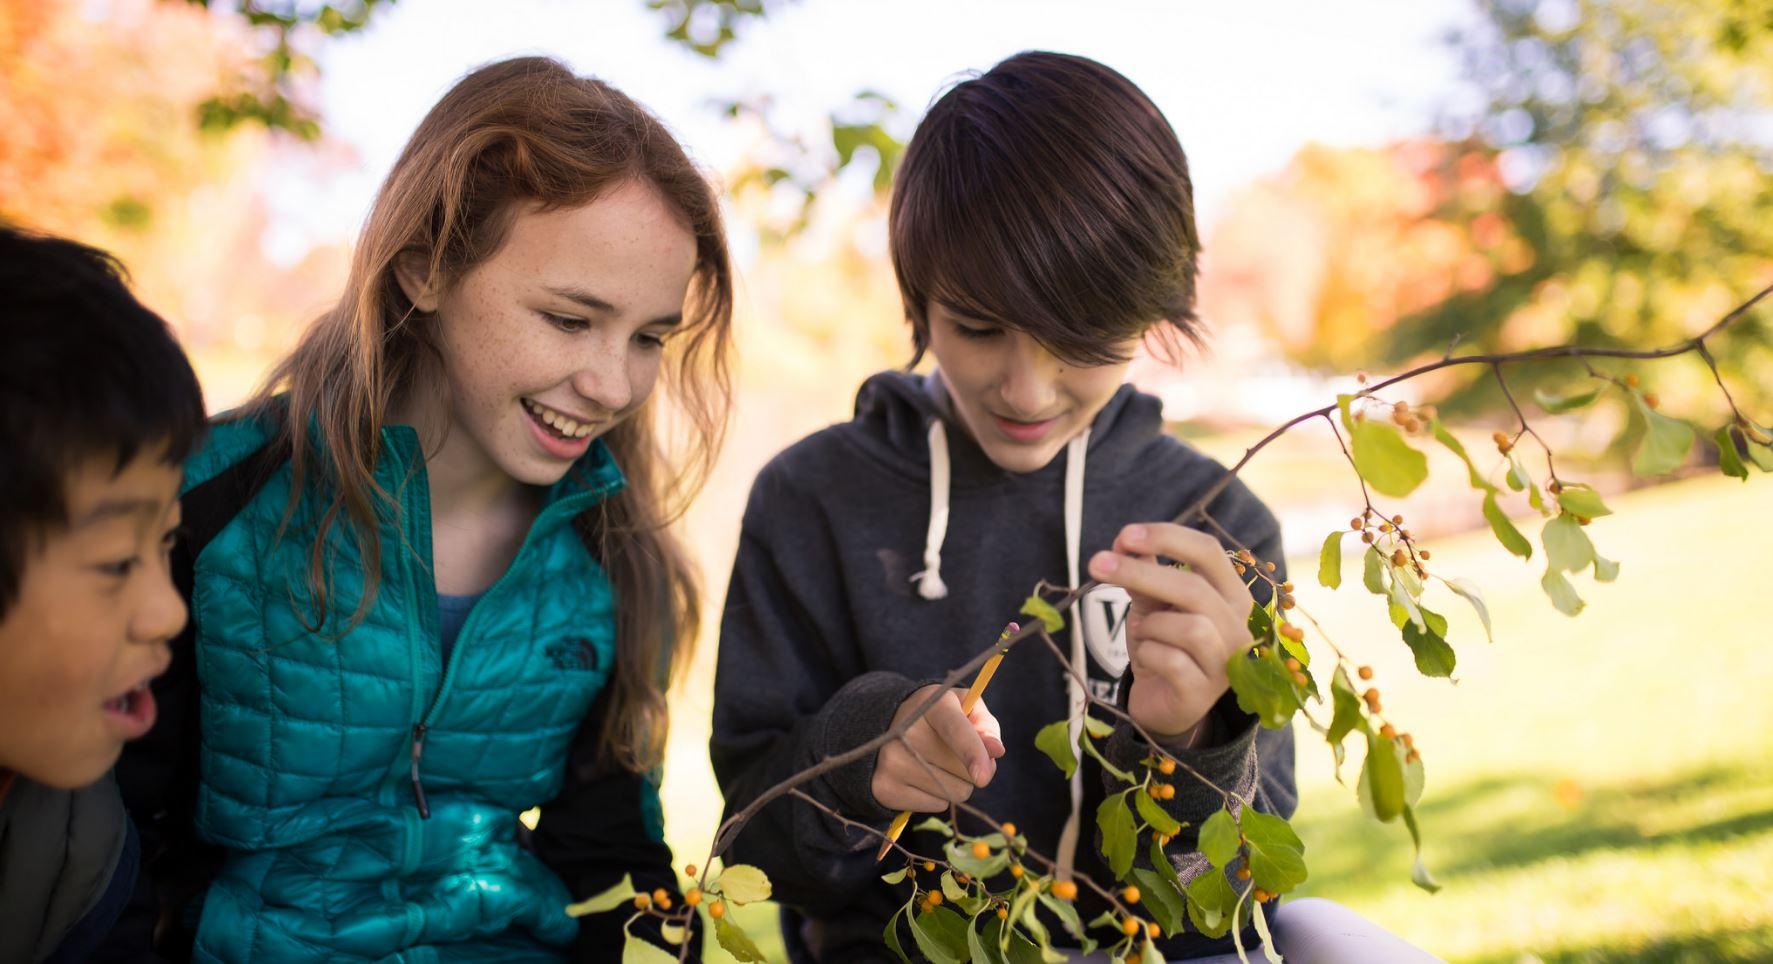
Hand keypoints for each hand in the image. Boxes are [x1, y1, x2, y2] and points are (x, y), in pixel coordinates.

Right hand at [871, 684, 1004, 811]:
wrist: (887, 729)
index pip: (955, 730)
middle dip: (972, 766)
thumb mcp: (964, 708)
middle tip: (953, 751)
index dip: (972, 753)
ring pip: (955, 792)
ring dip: (957, 782)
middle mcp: (906, 732)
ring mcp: (892, 763)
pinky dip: (938, 795)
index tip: (983, 776)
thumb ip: (985, 724)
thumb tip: (996, 750)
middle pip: (965, 771)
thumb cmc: (938, 718)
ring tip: (936, 762)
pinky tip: (921, 776)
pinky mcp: (885, 789)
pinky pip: (938, 805)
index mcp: (931, 704)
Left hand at [1087, 523, 1256, 743]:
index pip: (1209, 552)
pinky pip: (1173, 661)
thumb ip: (1143, 573)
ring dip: (1152, 625)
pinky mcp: (1203, 693)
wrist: (1160, 702)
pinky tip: (1147, 658)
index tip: (1125, 535)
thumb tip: (1123, 542)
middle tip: (1097, 564)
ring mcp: (1226, 663)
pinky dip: (1149, 653)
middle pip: (1194, 587)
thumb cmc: (1161, 644)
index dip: (1167, 537)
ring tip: (1143, 634)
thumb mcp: (1151, 604)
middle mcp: (1238, 626)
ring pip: (1190, 627)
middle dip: (1139, 573)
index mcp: (1231, 594)